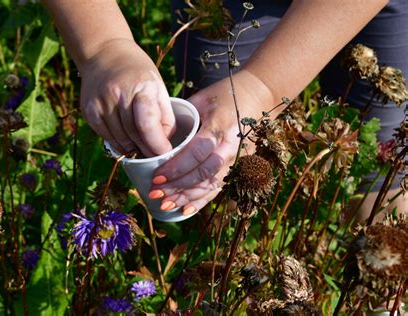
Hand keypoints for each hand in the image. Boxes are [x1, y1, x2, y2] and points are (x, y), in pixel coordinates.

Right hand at [80, 39, 175, 156]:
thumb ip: (164, 114)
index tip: (165, 153)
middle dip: (147, 150)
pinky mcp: (88, 110)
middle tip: (155, 156)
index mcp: (141, 86)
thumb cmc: (137, 71)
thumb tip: (166, 143)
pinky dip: (117, 144)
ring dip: (133, 149)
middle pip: (134, 134)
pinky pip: (105, 136)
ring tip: (142, 150)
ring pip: (119, 139)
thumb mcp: (157, 85)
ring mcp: (100, 103)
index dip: (157, 144)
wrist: (103, 53)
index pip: (147, 124)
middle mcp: (118, 94)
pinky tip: (126, 143)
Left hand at [148, 70, 269, 214]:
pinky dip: (202, 201)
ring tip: (166, 206)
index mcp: (220, 126)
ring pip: (211, 184)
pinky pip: (219, 187)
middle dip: (178, 187)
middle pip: (203, 173)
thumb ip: (182, 119)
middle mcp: (232, 146)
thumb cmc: (226, 94)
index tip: (157, 178)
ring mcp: (238, 159)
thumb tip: (156, 138)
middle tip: (155, 194)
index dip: (176, 168)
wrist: (259, 97)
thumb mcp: (202, 99)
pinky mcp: (240, 166)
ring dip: (187, 198)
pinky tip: (185, 211)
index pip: (196, 153)